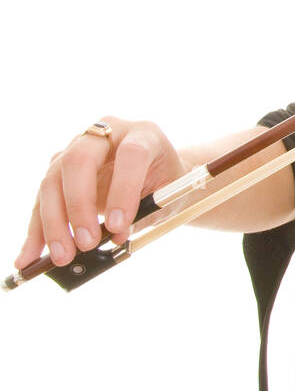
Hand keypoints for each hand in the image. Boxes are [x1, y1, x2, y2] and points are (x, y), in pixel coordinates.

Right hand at [15, 116, 185, 269]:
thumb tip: (114, 237)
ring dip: (53, 223)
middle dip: (79, 206)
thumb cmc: (166, 184)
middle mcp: (106, 135)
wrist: (158, 174)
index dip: (124, 189)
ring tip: (62, 256)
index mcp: (144, 134)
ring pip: (53, 182)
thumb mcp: (169, 196)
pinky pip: (43, 200)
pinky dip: (37, 230)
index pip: (131, 154)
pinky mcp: (59, 169)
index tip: (119, 225)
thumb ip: (145, 213)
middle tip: (86, 243)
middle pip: (79, 162)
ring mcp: (77, 148)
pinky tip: (30, 255)